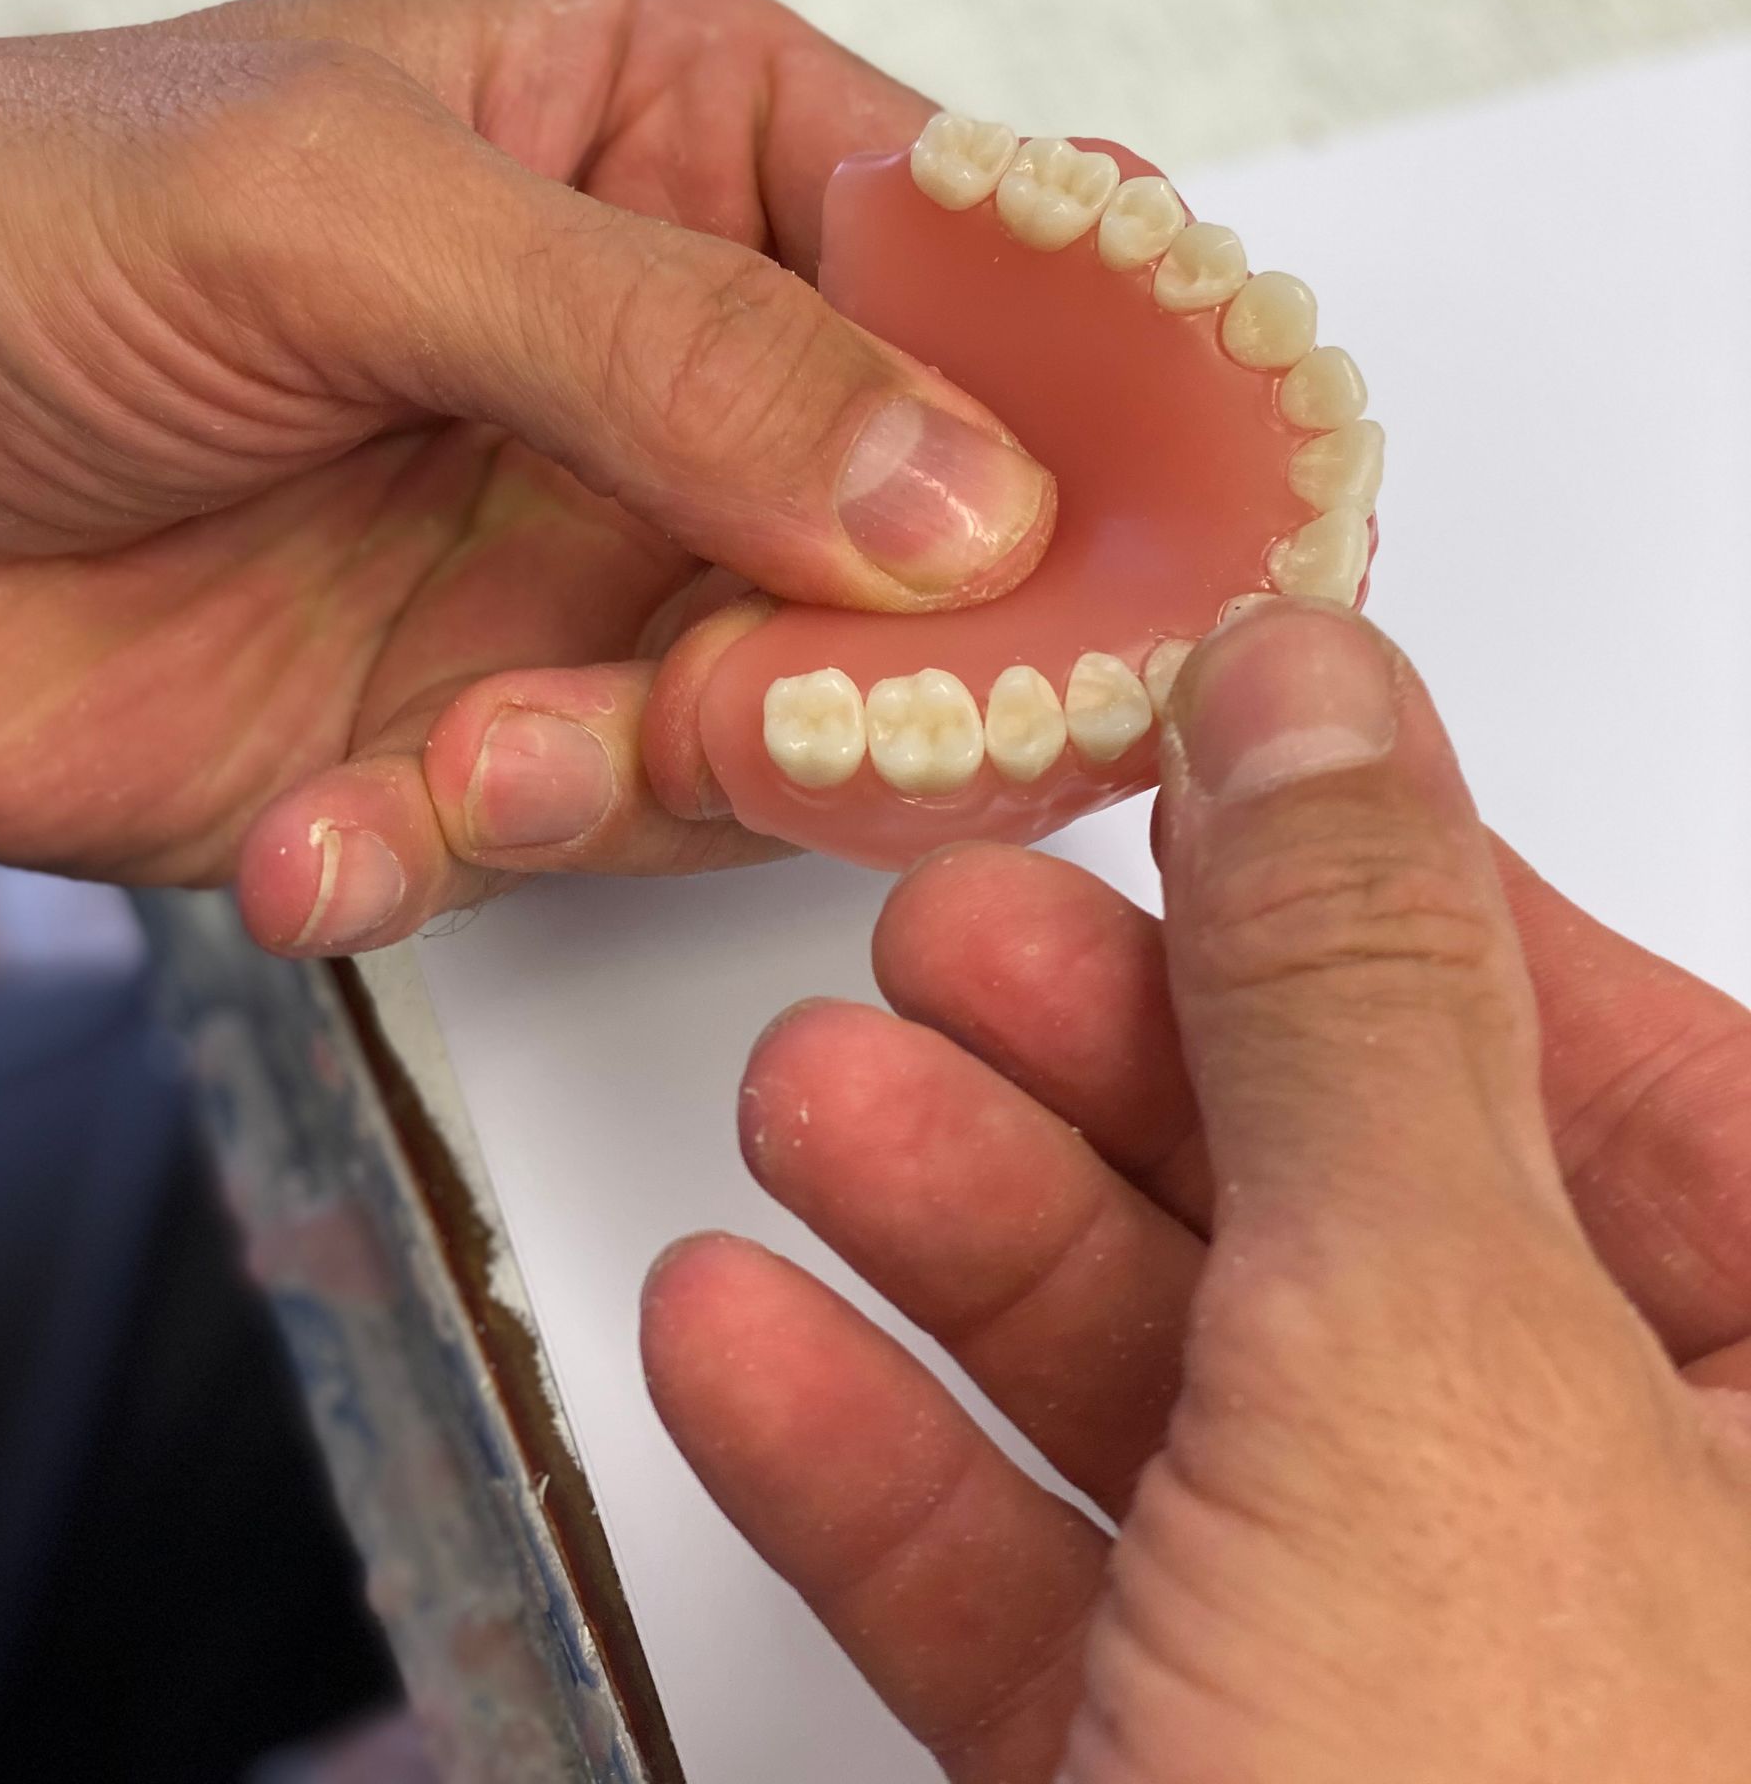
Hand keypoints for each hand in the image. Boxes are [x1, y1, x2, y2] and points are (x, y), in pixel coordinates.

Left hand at [0, 0, 1052, 944]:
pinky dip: (466, 859)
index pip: (985, 251)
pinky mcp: (481, 736)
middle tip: (764, 704)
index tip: (1172, 516)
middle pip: (938, 523)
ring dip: (642, 770)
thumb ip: (663, 343)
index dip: (1100, 383)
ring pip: (788, 714)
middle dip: (880, 649)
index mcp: (677, 135)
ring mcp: (587, 557)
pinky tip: (320, 834)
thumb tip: (968, 494)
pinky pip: (581, 836)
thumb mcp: (332, 211)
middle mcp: (675, 359)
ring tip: (474, 759)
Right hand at [645, 604, 1750, 1780]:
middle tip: (946, 934)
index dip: (1387, 901)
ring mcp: (1416, 1705)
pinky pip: (1048, 1606)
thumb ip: (1354, 1007)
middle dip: (1105, 1066)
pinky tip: (748, 1345)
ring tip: (808, 1098)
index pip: (1621, 1073)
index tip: (1192, 763)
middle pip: (1355, 1221)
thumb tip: (1314, 701)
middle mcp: (1635, 1570)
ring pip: (1178, 1399)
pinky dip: (884, 1473)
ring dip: (958, 1234)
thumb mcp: (1434, 1378)